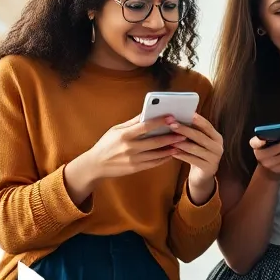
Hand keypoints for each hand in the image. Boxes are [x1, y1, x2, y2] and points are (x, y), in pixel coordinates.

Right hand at [64, 114, 188, 205]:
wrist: (95, 165)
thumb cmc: (106, 144)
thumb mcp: (116, 130)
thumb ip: (132, 122)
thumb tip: (147, 111)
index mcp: (124, 135)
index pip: (145, 126)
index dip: (160, 121)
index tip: (172, 117)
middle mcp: (130, 148)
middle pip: (155, 142)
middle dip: (171, 137)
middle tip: (184, 132)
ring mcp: (133, 159)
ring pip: (157, 154)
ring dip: (171, 149)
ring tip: (182, 143)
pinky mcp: (135, 168)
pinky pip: (153, 163)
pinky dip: (164, 158)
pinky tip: (171, 153)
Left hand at [164, 113, 225, 200]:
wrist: (203, 175)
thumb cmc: (198, 154)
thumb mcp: (199, 142)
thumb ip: (194, 131)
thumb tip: (178, 118)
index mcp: (217, 137)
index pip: (207, 126)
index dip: (198, 120)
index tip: (187, 113)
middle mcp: (218, 147)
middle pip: (200, 136)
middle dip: (185, 129)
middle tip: (172, 125)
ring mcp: (214, 158)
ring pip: (195, 148)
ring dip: (181, 143)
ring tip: (169, 139)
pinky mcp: (207, 168)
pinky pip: (192, 160)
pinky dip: (181, 155)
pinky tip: (172, 152)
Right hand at [249, 135, 279, 179]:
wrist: (267, 172)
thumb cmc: (269, 153)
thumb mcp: (265, 146)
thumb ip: (271, 138)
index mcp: (257, 147)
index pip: (254, 143)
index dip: (258, 142)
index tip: (263, 140)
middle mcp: (262, 157)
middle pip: (277, 149)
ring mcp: (272, 165)